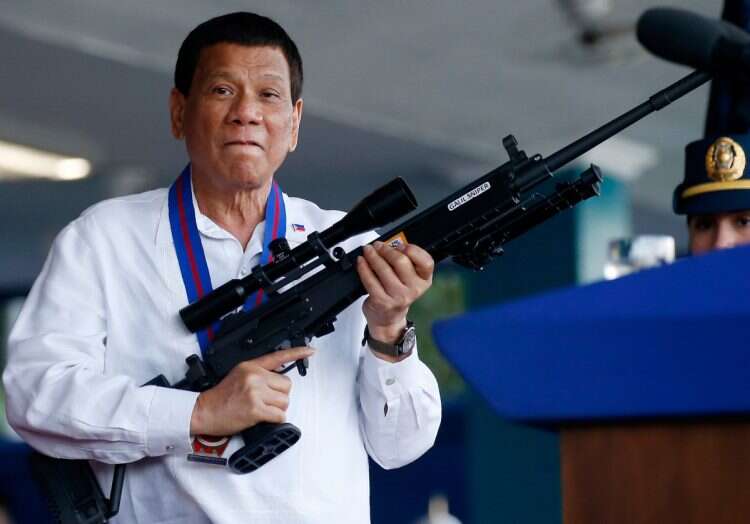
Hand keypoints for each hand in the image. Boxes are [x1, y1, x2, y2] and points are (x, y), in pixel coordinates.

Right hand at [189, 346, 313, 435]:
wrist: (205, 411)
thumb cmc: (221, 397)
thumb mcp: (238, 375)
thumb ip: (258, 373)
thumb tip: (278, 378)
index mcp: (251, 366)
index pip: (278, 356)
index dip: (297, 353)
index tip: (310, 351)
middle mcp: (255, 377)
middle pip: (286, 385)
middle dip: (279, 395)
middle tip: (265, 400)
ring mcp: (256, 393)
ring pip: (285, 401)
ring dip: (277, 408)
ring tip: (262, 409)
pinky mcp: (256, 409)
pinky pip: (279, 415)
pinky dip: (275, 419)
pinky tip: (263, 417)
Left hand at [356, 241, 433, 342]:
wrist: (388, 319)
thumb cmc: (398, 294)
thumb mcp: (409, 278)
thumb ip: (405, 261)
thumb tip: (390, 244)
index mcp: (424, 280)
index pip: (426, 262)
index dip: (413, 250)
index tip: (401, 245)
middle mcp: (414, 289)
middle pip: (401, 261)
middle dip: (386, 249)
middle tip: (378, 245)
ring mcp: (398, 296)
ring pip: (383, 269)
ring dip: (372, 256)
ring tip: (368, 251)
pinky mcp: (382, 301)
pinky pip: (370, 279)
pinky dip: (363, 267)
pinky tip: (361, 262)